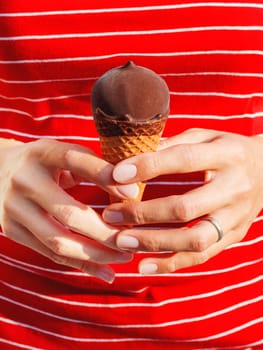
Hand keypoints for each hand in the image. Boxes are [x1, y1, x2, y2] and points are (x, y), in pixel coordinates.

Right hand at [0, 138, 137, 282]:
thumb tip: (131, 192)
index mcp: (42, 153)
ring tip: (124, 257)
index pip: (75, 161)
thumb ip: (94, 166)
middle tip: (133, 240)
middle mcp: (25, 180)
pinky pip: (50, 253)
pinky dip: (81, 265)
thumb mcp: (64, 153)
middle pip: (69, 213)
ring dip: (96, 255)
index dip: (104, 175)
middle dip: (106, 232)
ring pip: (59, 241)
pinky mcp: (12, 230)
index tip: (134, 192)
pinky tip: (105, 272)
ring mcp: (14, 208)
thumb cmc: (45, 162)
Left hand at [103, 129, 262, 273]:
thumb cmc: (227, 149)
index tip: (116, 174)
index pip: (183, 160)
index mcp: (227, 155)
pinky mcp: (235, 235)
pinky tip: (144, 265)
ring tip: (122, 241)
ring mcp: (237, 217)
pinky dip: (172, 263)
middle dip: (143, 214)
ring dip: (155, 243)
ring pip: (195, 239)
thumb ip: (172, 145)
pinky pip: (202, 256)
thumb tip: (133, 157)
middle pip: (186, 207)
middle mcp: (235, 188)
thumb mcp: (205, 136)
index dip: (148, 167)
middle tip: (110, 215)